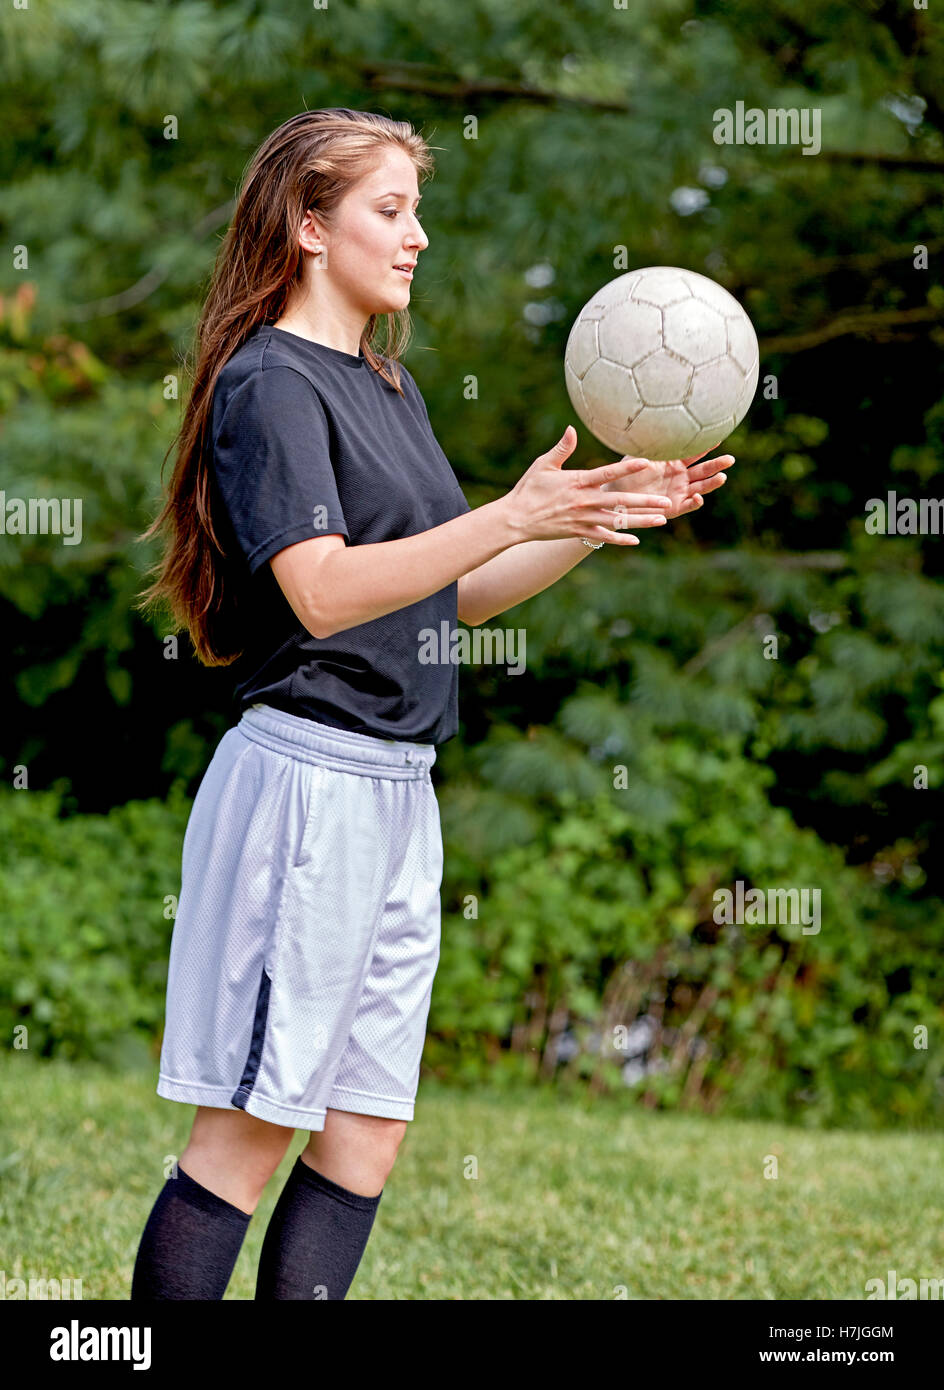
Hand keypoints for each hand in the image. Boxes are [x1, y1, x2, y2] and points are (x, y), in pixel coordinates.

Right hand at [502, 425, 672, 546]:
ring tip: (661, 520)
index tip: (647, 462)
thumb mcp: (543, 465)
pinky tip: (635, 540)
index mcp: (578, 481)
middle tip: (667, 501)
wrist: (515, 519)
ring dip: (640, 521)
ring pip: (617, 521)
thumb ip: (562, 448)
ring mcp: (583, 518)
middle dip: (645, 501)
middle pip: (620, 500)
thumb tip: (572, 429)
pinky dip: (619, 539)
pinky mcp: (578, 531)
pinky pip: (603, 537)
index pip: (608, 473)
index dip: (628, 467)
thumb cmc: (528, 489)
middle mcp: (584, 501)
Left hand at [601, 444, 733, 522]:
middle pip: (704, 470)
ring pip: (701, 487)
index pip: (695, 453)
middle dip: (717, 465)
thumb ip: (652, 442)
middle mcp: (680, 477)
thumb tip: (661, 421)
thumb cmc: (626, 472)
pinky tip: (699, 496)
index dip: (706, 446)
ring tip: (722, 477)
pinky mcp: (674, 508)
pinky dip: (696, 502)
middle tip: (730, 460)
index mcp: (675, 462)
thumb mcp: (640, 454)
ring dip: (712, 483)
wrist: (616, 495)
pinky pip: (689, 505)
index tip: (717, 436)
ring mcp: (679, 492)